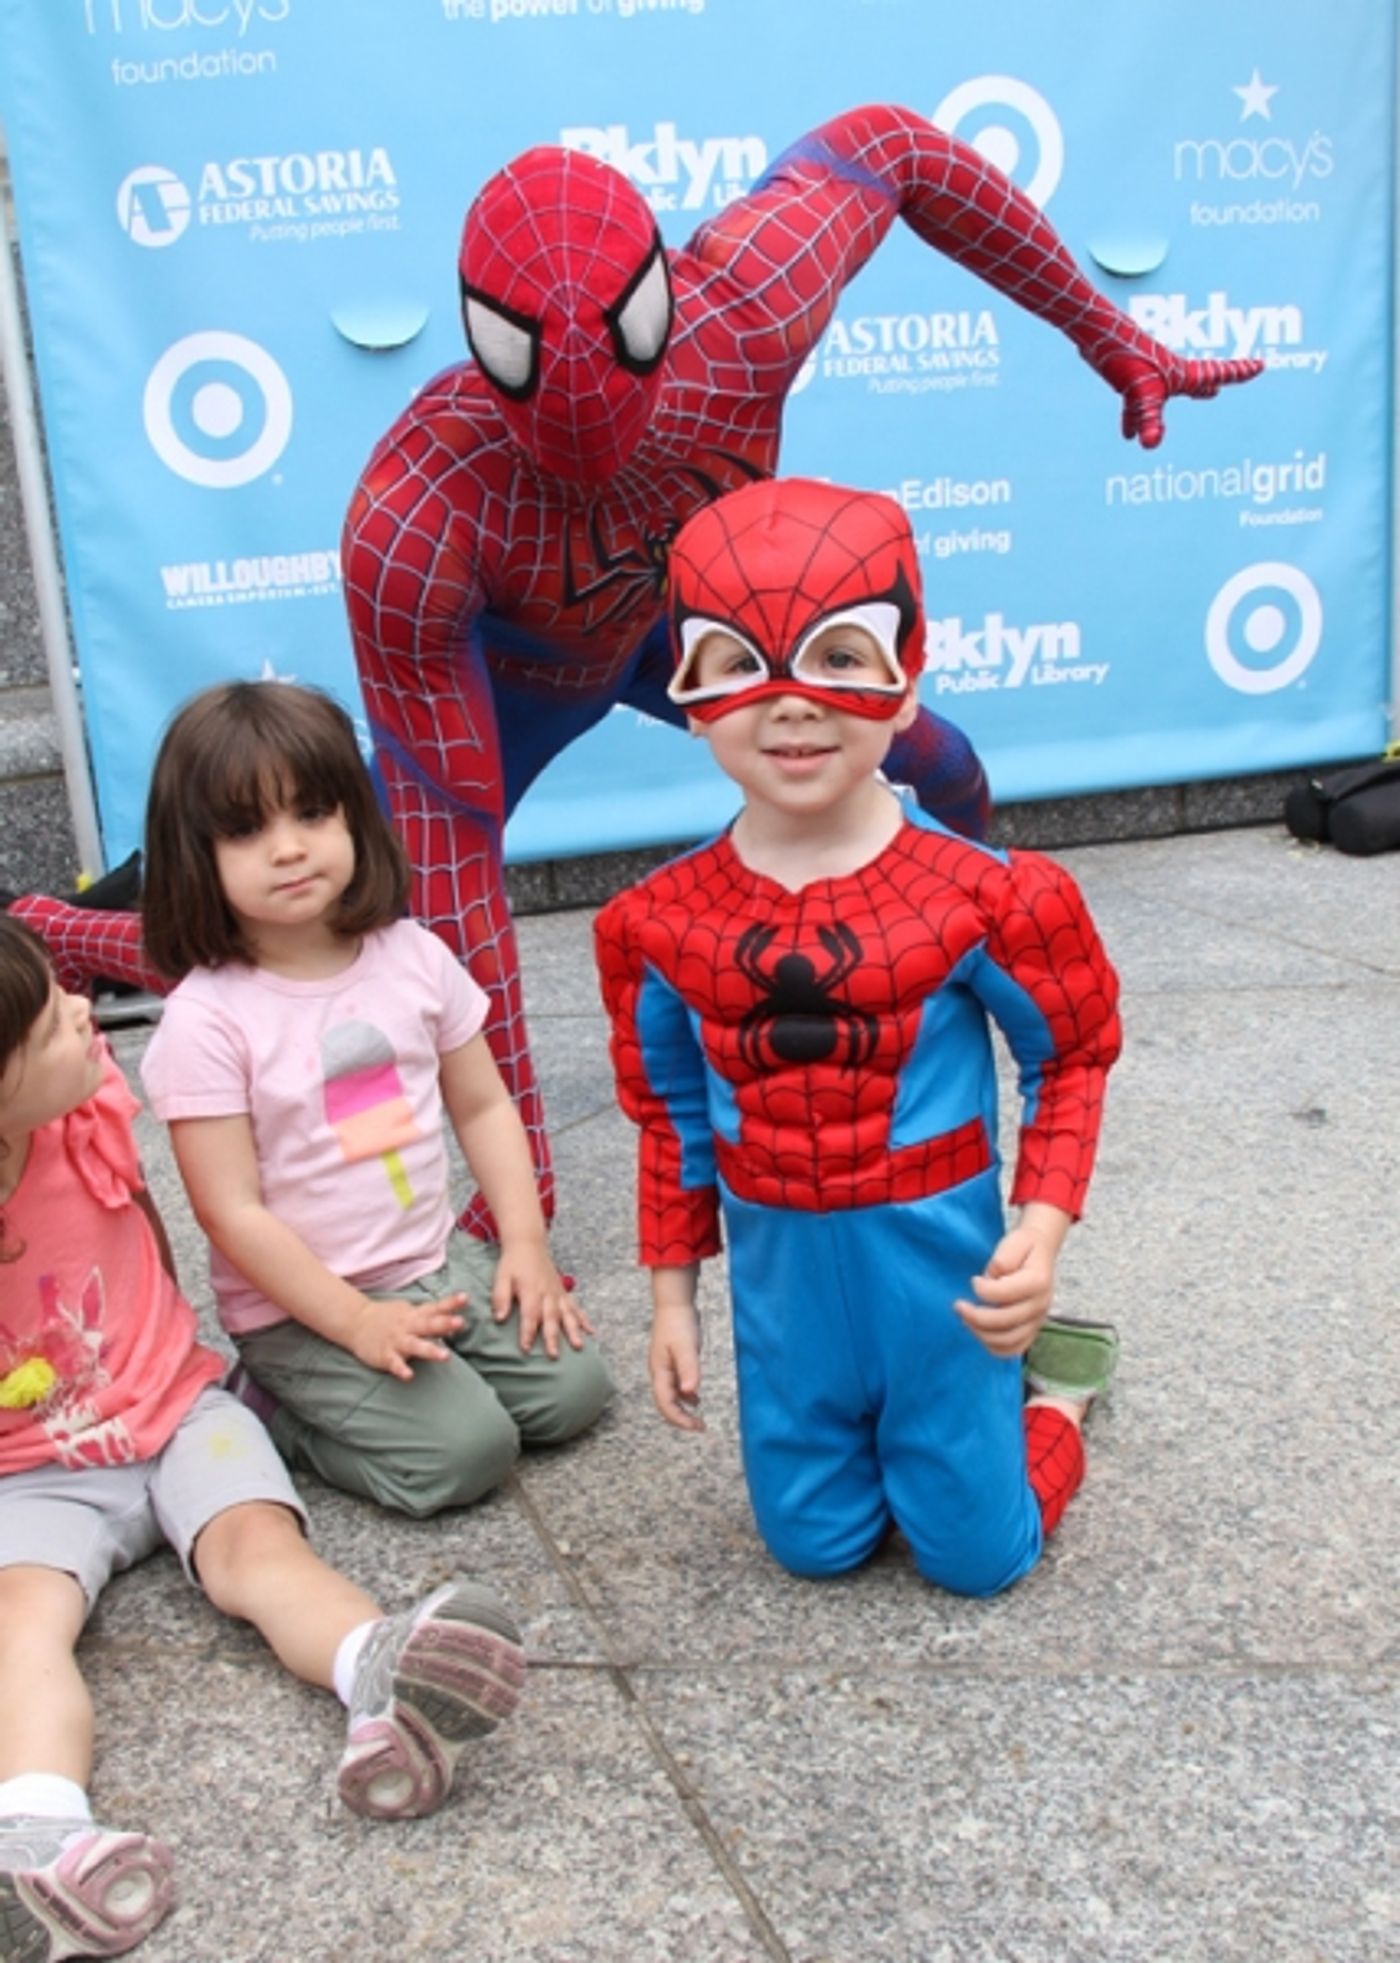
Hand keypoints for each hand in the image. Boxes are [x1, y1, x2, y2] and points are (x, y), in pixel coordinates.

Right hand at [347, 1291, 464, 1379]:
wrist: (355, 1322)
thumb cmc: (389, 1318)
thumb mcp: (409, 1312)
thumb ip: (430, 1316)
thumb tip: (453, 1319)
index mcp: (415, 1315)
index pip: (435, 1308)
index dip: (451, 1303)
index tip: (465, 1298)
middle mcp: (408, 1326)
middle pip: (428, 1324)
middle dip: (444, 1323)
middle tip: (461, 1323)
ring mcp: (396, 1341)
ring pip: (415, 1346)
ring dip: (430, 1350)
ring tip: (446, 1356)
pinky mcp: (385, 1355)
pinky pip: (394, 1363)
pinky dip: (401, 1369)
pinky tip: (409, 1376)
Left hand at [492, 1239, 593, 1357]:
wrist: (528, 1244)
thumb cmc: (513, 1263)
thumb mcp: (501, 1277)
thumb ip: (500, 1297)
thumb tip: (499, 1318)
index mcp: (530, 1290)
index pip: (529, 1315)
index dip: (528, 1332)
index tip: (526, 1348)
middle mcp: (547, 1293)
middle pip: (551, 1317)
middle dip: (552, 1337)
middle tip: (553, 1355)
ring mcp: (557, 1293)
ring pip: (567, 1314)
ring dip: (573, 1330)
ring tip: (578, 1346)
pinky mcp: (563, 1292)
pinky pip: (576, 1307)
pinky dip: (584, 1319)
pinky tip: (591, 1332)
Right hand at [650, 1298, 702, 1431]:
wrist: (674, 1304)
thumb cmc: (679, 1324)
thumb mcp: (686, 1347)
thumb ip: (689, 1369)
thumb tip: (690, 1392)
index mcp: (660, 1372)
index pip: (665, 1404)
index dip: (679, 1419)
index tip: (696, 1427)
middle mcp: (660, 1373)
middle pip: (666, 1403)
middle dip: (681, 1418)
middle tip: (699, 1427)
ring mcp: (665, 1368)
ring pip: (671, 1396)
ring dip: (683, 1408)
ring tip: (699, 1418)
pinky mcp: (672, 1362)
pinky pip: (677, 1386)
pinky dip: (686, 1395)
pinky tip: (696, 1398)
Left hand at [954, 1222, 1059, 1358]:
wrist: (1041, 1250)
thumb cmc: (1023, 1246)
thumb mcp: (1014, 1242)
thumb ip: (1002, 1260)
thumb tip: (989, 1279)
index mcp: (1038, 1282)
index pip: (1005, 1294)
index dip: (983, 1290)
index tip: (973, 1280)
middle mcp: (1040, 1305)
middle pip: (1005, 1321)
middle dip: (975, 1316)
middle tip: (958, 1305)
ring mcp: (1038, 1320)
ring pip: (1008, 1340)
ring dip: (981, 1333)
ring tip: (966, 1319)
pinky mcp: (1033, 1329)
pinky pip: (1014, 1349)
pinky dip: (994, 1346)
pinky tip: (979, 1332)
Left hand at [1095, 347, 1263, 449]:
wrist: (1096, 335)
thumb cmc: (1124, 358)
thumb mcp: (1141, 394)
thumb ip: (1149, 420)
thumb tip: (1150, 445)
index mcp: (1180, 374)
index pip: (1218, 373)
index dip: (1239, 372)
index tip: (1260, 365)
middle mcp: (1169, 373)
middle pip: (1200, 379)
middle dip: (1219, 379)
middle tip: (1239, 375)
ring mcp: (1150, 375)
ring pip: (1169, 394)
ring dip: (1184, 401)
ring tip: (1209, 396)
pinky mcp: (1130, 379)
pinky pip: (1138, 405)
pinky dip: (1135, 420)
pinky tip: (1128, 435)